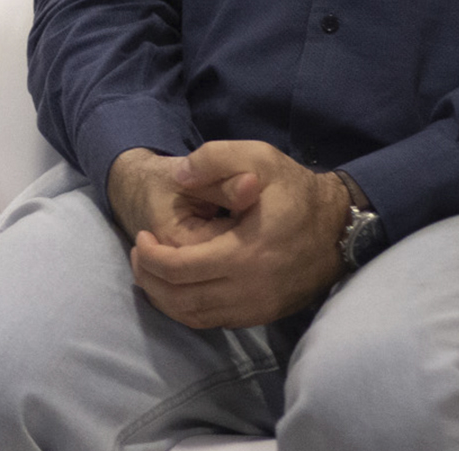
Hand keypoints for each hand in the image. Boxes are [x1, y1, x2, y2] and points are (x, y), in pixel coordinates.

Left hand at [112, 141, 349, 327]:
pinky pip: (216, 321)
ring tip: (151, 269)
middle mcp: (253, 289)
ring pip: (197, 317)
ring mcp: (260, 306)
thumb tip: (180, 178)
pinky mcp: (265, 313)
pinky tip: (178, 284)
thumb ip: (213, 160)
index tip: (141, 237)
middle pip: (182, 300)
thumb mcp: (256, 156)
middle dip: (150, 279)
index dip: (151, 257)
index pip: (182, 270)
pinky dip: (188, 307)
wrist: (339, 225)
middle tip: (139, 253)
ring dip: (165, 298)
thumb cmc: (292, 188)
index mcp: (246, 253)